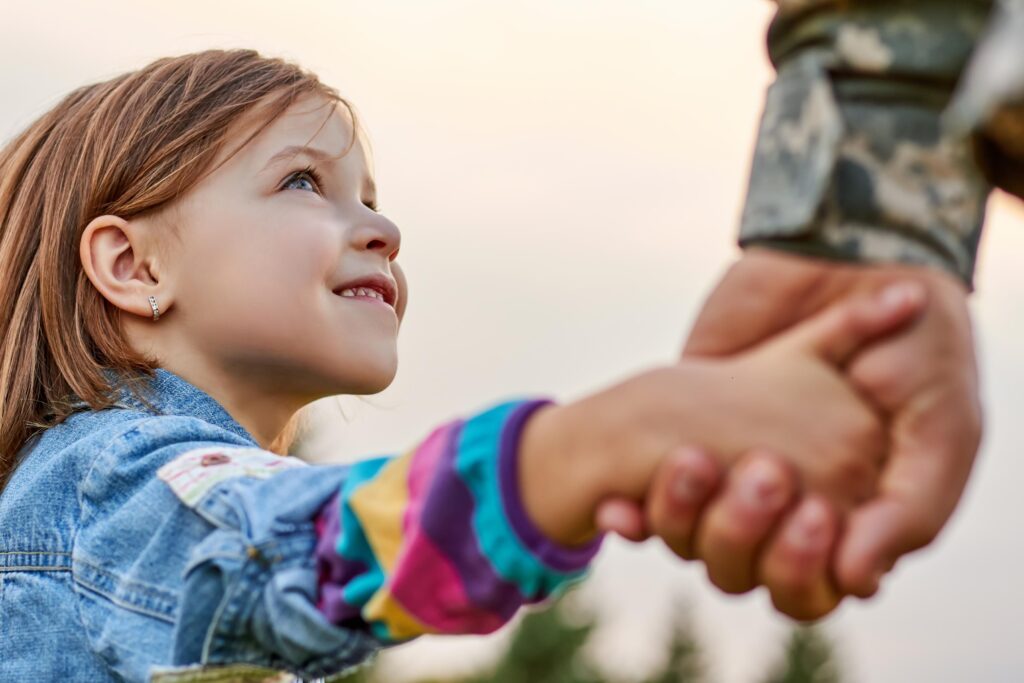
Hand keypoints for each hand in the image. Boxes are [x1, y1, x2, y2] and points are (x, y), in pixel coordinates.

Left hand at [596, 249, 981, 618]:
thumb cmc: (917, 343)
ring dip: (684, 520)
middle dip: (740, 536)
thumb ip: (910, 511)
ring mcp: (734, 471)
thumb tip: (858, 583)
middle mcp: (787, 504)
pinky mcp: (687, 435)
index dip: (798, 568)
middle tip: (761, 474)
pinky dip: (631, 514)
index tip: (812, 516)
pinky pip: (649, 500)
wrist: (854, 257)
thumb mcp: (942, 426)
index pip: (808, 584)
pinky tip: (617, 508)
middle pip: (746, 570)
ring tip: (692, 460)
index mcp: (849, 515)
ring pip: (694, 543)